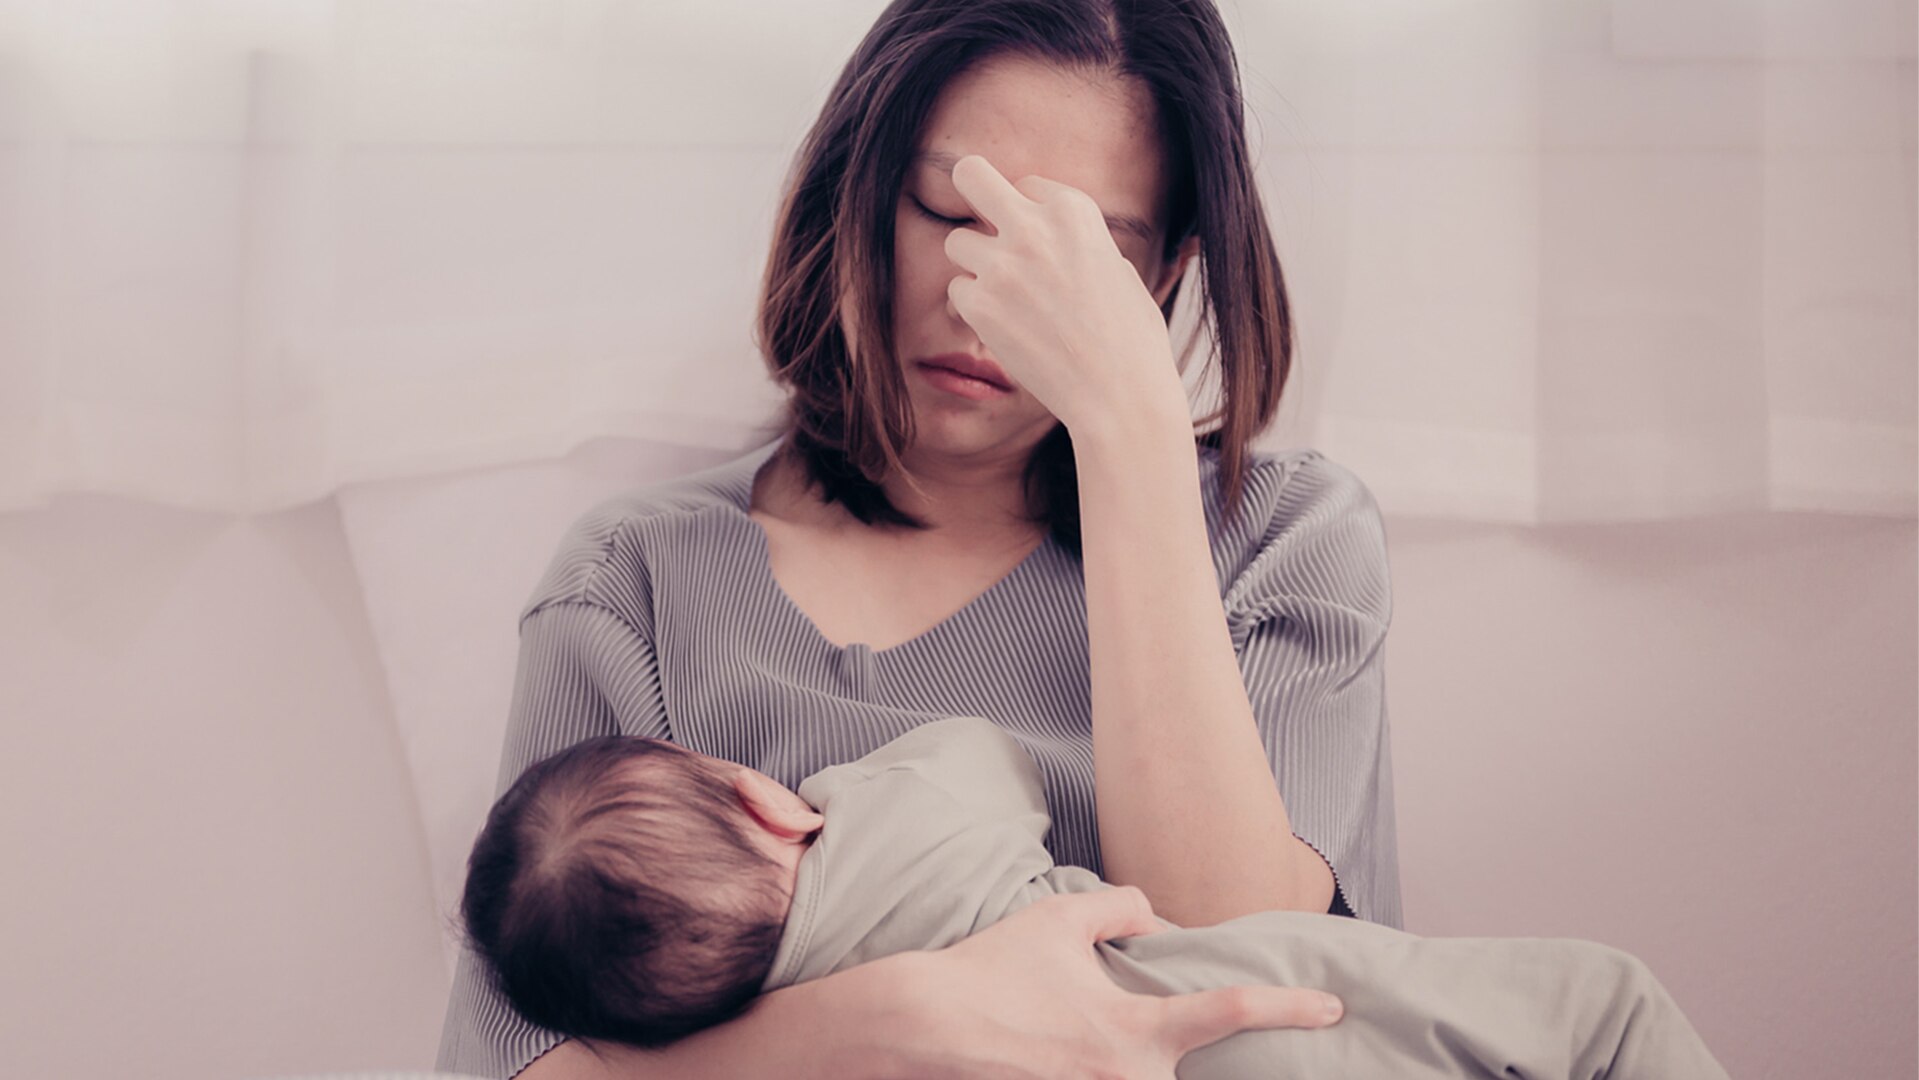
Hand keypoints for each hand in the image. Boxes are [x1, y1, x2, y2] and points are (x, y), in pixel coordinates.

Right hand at [887, 885, 1342, 1078]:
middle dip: (1175, 1043)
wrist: (924, 1026)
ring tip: (1077, 1025)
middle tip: (1117, 1014)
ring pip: (1152, 1079)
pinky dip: (1111, 1066)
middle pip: (1188, 1069)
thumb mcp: (1061, 919)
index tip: (1329, 1006)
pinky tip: (1067, 1044)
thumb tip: (1157, 922)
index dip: (1287, 1006)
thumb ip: (1124, 909)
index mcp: (1135, 1030)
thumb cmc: (992, 970)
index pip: (1229, 1011)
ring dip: (1139, 1059)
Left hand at [942, 154, 1188, 434]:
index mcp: (1075, 211)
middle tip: (978, 217)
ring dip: (975, 265)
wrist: (1119, 392)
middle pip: (970, 175)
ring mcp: (1002, 265)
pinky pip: (957, 291)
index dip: (1030, 215)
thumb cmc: (1130, 338)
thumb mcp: (1118, 269)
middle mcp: (1034, 227)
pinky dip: (973, 308)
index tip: (1044, 247)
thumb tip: (1054, 238)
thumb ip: (1078, 243)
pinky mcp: (980, 305)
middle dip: (969, 189)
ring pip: (956, 241)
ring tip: (1006, 296)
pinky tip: (1004, 328)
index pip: (1026, 185)